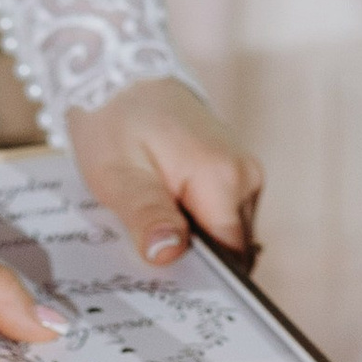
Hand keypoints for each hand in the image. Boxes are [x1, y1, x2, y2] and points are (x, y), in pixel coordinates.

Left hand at [67, 75, 264, 267]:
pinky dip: (195, 222)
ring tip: (150, 232)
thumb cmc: (115, 118)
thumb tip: (169, 255)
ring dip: (194, 241)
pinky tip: (161, 216)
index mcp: (223, 177)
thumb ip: (147, 214)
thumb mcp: (118, 173)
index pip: (230, 255)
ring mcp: (244, 171)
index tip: (168, 290)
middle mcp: (246, 175)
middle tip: (147, 261)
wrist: (121, 71)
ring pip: (225, 231)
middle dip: (196, 262)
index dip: (202, 278)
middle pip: (230, 246)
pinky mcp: (233, 169)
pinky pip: (220, 212)